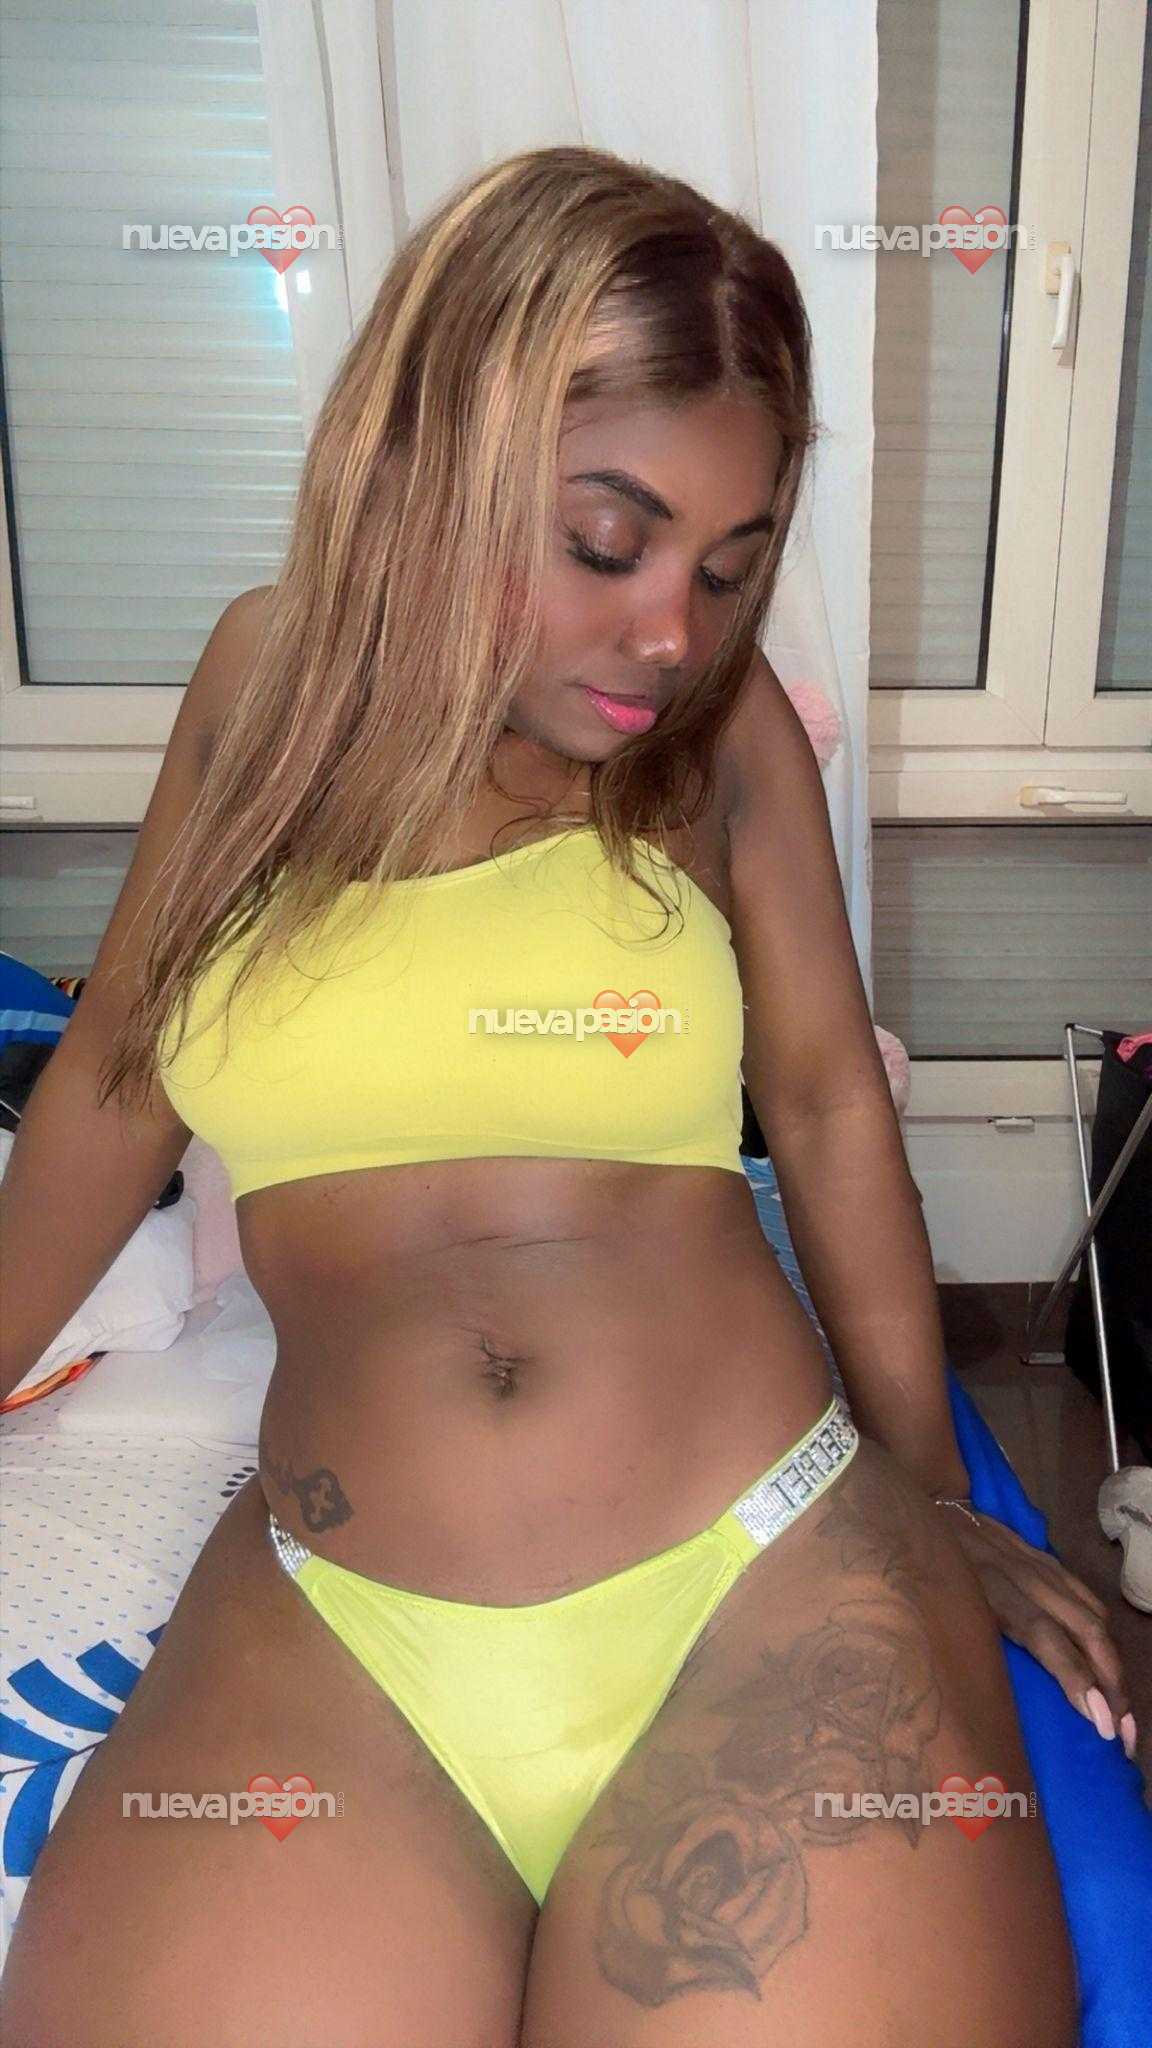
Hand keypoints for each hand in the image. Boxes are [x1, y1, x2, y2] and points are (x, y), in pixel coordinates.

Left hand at [938, 1500, 1137, 1759]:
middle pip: (1085, 1632)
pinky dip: (1103, 1633)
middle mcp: (1026, 1579)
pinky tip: (1108, 1661)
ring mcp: (1041, 1566)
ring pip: (1094, 1617)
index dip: (1078, 1681)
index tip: (1101, 1723)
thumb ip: (964, 1641)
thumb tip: (984, 1700)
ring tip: (1123, 1709)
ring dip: (1114, 1666)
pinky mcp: (1047, 1558)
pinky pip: (1086, 1597)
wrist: (930, 1508)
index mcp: (993, 1593)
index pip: (1047, 1639)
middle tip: (1124, 1734)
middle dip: (1112, 1685)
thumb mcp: (938, 1607)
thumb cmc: (925, 1572)